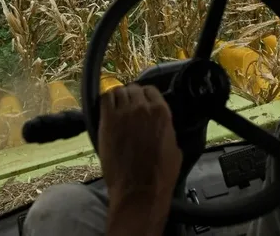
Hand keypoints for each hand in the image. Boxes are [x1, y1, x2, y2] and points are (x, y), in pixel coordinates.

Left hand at [99, 84, 181, 235]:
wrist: (139, 190)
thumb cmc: (160, 175)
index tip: (142, 103)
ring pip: (118, 91)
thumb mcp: (175, 149)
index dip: (145, 96)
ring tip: (116, 108)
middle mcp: (143, 107)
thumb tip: (162, 127)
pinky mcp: (107, 121)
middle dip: (131, 96)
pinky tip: (107, 110)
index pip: (151, 90)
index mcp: (162, 112)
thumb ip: (167, 130)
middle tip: (128, 107)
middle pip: (133, 89)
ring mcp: (124, 112)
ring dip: (118, 98)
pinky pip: (104, 99)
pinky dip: (106, 101)